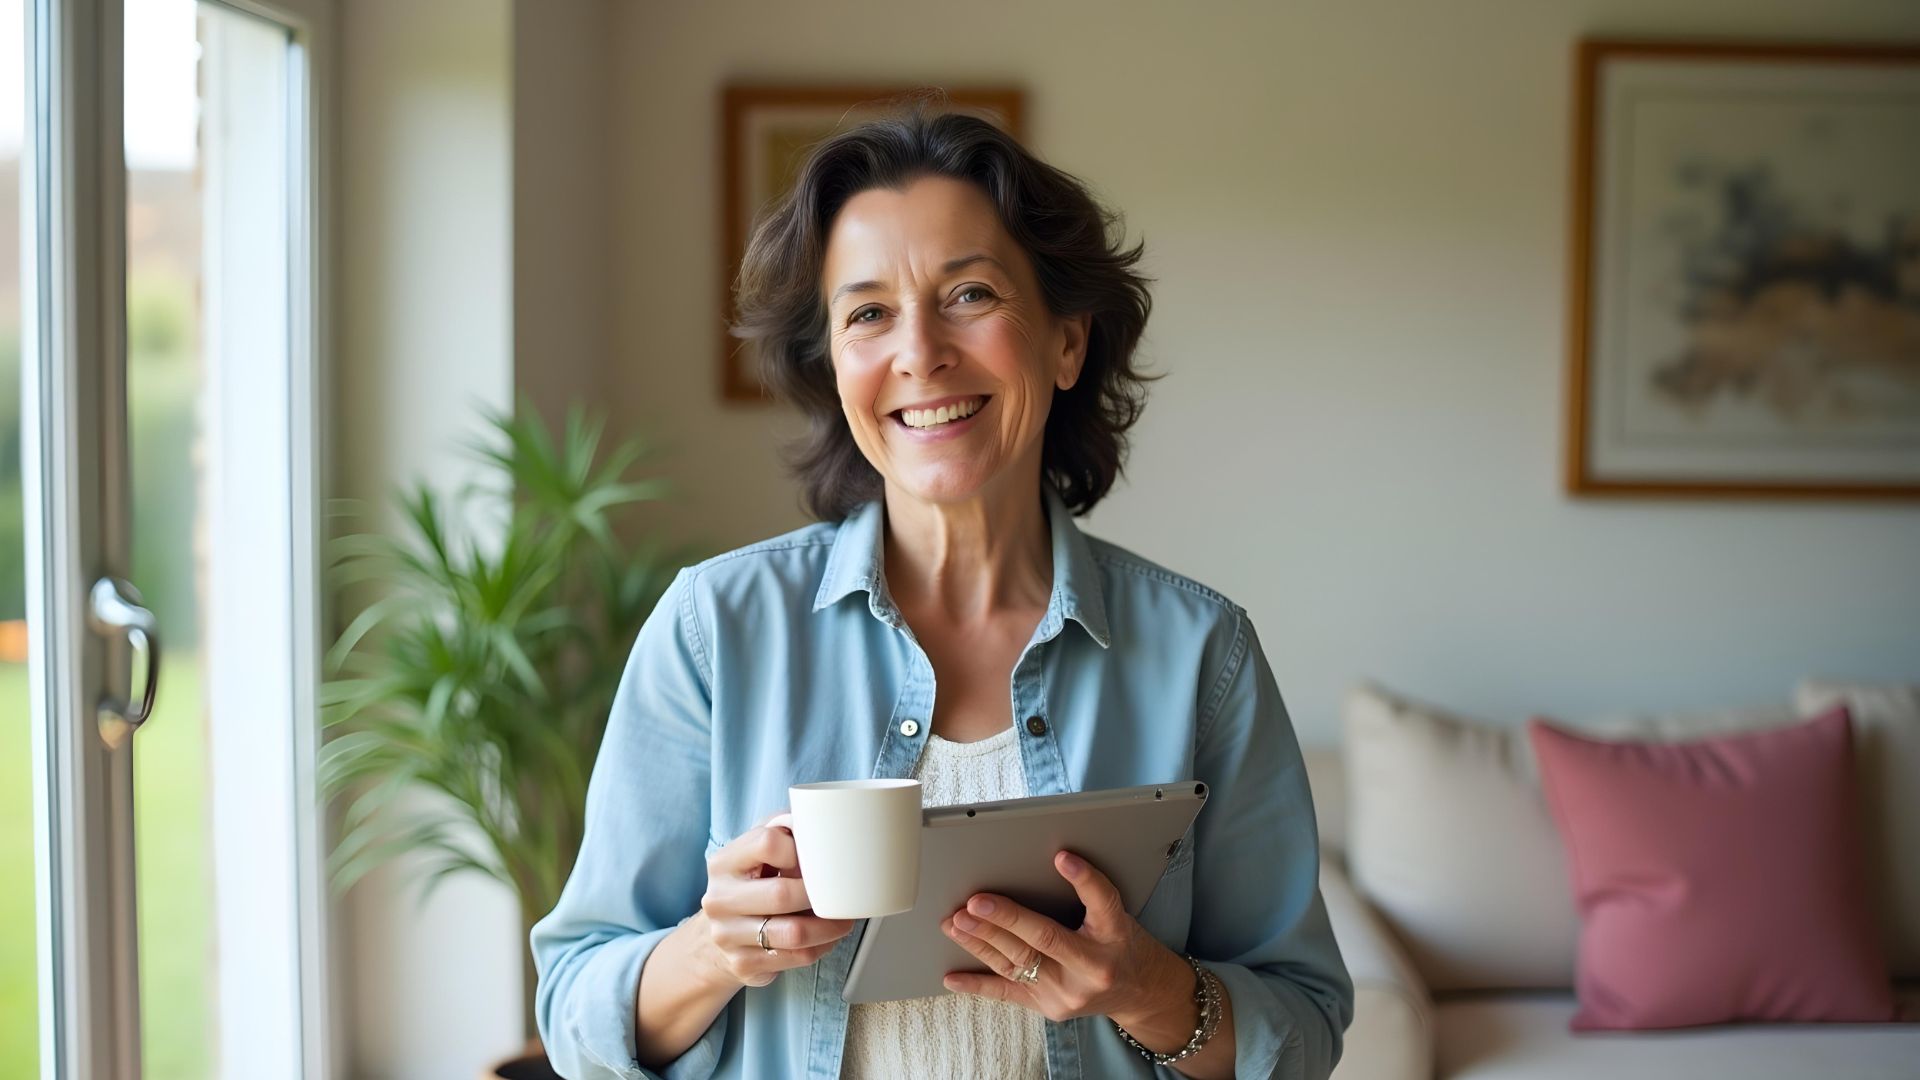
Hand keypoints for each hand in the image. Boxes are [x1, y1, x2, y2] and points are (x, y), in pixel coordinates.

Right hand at [696, 810, 854, 987]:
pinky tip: (826, 937)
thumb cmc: (748, 884)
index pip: (767, 843)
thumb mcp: (755, 851)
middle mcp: (719, 899)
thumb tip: (817, 819)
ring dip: (829, 927)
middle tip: (841, 894)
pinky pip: (795, 957)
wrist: (716, 936)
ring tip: (843, 919)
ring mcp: (727, 935)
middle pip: (782, 894)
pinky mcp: (742, 964)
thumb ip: (780, 829)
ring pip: (794, 934)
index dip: (799, 849)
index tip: (815, 858)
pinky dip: (821, 948)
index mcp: (723, 862)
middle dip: (820, 895)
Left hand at [940, 850, 1193, 1030]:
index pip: (1101, 902)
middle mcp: (1092, 968)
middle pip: (1044, 939)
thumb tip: (1052, 860)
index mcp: (1115, 934)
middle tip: (974, 902)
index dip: (1083, 879)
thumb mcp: (1118, 914)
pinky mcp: (1048, 1008)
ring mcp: (1067, 993)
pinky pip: (1007, 993)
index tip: (1063, 858)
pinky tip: (952, 977)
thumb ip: (1089, 894)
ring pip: (1017, 963)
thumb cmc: (1122, 943)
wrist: (1140, 992)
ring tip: (956, 923)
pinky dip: (977, 984)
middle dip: (1005, 920)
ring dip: (981, 942)